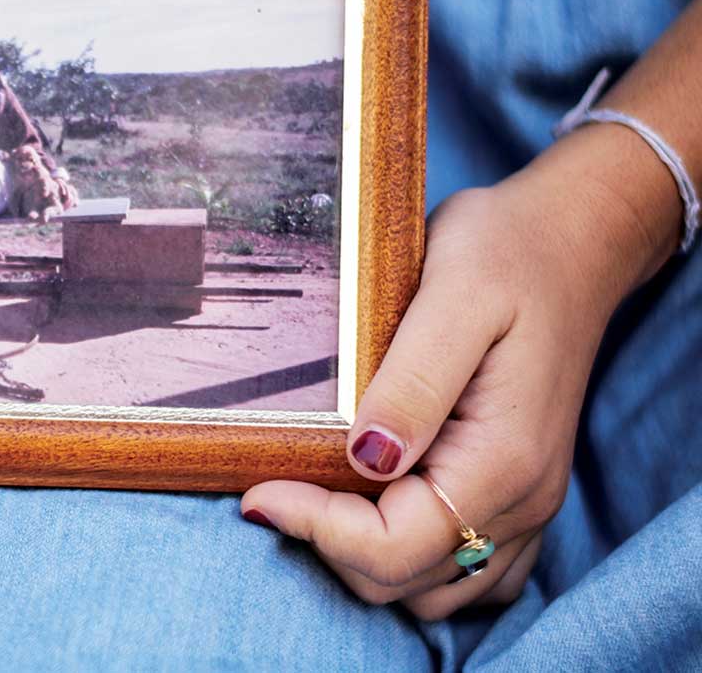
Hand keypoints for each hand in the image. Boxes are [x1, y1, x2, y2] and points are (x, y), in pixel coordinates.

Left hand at [240, 127, 671, 619]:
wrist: (571, 242)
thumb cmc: (508, 253)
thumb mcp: (456, 294)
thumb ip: (412, 382)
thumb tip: (365, 458)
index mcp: (503, 460)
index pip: (395, 548)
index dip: (317, 528)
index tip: (259, 487)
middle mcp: (522, 501)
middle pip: (403, 580)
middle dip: (329, 543)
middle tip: (277, 482)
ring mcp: (524, 507)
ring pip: (428, 590)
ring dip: (362, 559)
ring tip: (314, 496)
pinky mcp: (515, 497)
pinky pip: (460, 572)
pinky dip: (407, 561)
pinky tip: (366, 508)